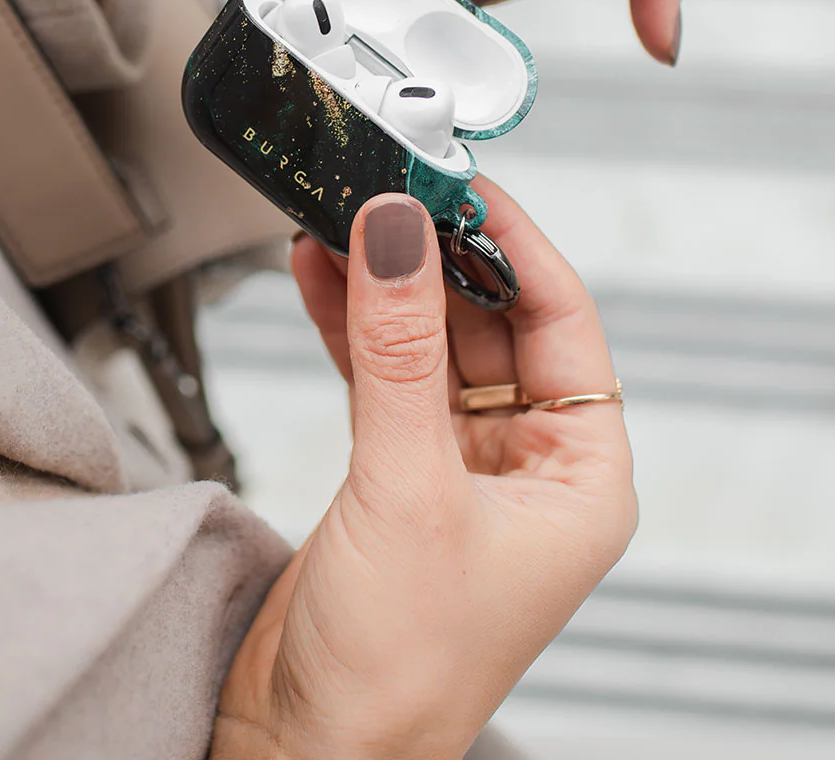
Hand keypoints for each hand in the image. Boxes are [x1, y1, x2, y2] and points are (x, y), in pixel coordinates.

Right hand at [211, 182, 636, 759]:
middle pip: (488, 320)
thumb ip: (399, 349)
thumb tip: (397, 233)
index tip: (460, 183)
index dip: (511, 243)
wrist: (307, 747)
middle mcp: (524, 464)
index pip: (559, 320)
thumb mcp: (408, 488)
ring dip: (382, 284)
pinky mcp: (391, 469)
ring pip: (427, 340)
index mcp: (578, 475)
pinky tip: (320, 276)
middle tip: (386, 192)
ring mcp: (454, 464)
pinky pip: (380, 371)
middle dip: (434, 256)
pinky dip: (348, 322)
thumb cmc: (396, 668)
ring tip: (338, 220)